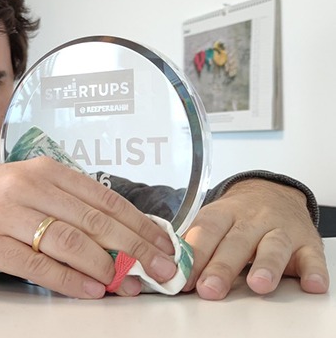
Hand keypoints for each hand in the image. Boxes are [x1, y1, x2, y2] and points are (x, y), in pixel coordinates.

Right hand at [0, 156, 178, 298]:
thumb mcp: (27, 187)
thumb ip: (67, 206)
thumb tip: (121, 236)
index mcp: (44, 170)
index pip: (104, 198)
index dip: (140, 223)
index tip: (165, 245)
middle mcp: (28, 186)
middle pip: (95, 220)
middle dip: (135, 249)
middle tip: (161, 270)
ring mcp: (6, 214)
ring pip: (71, 242)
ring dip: (106, 267)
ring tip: (128, 284)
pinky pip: (38, 265)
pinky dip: (69, 280)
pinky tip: (90, 290)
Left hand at [182, 179, 328, 299]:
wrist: (274, 193)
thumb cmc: (237, 216)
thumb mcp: (213, 221)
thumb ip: (195, 243)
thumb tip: (167, 266)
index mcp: (224, 212)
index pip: (207, 230)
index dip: (195, 254)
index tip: (183, 277)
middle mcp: (253, 219)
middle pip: (237, 242)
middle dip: (222, 267)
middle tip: (210, 288)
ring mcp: (281, 229)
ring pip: (274, 246)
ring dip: (266, 266)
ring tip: (258, 285)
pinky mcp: (307, 243)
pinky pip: (313, 257)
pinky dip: (314, 271)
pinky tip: (310, 284)